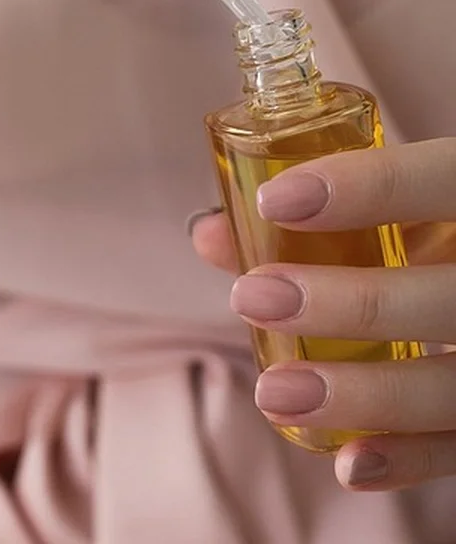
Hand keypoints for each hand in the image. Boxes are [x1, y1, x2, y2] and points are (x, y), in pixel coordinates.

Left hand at [191, 138, 455, 490]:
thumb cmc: (435, 234)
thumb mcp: (399, 210)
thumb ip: (317, 215)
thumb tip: (212, 236)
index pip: (442, 181)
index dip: (367, 188)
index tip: (274, 200)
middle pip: (446, 298)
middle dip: (347, 304)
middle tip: (252, 297)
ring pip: (455, 386)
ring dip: (363, 395)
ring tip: (274, 392)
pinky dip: (410, 460)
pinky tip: (348, 463)